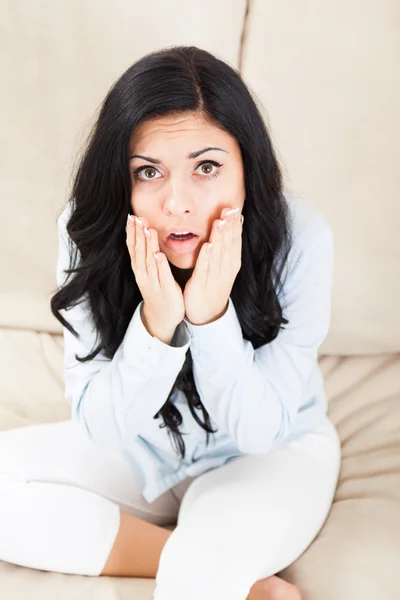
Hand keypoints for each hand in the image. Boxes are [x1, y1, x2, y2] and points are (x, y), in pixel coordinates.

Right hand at [125, 214, 185, 331]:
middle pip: (139, 252)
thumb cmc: (158, 291)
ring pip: (149, 262)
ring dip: (148, 245)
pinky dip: (160, 266)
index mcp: (140, 270)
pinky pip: (163, 277)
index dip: (131, 233)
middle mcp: (144, 275)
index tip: (131, 217)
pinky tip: (158, 255)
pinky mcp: (166, 290)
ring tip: (148, 230)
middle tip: (137, 218)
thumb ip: (147, 255)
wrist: (162, 317)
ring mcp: (154, 283)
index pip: (133, 248)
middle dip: (137, 235)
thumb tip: (145, 235)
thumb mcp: (149, 272)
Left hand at [183, 207, 242, 324]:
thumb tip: (232, 226)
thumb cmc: (214, 285)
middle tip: (229, 210)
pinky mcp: (202, 285)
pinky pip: (205, 269)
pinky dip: (207, 257)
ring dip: (220, 238)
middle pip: (229, 245)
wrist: (208, 313)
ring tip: (220, 222)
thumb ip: (227, 247)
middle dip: (229, 227)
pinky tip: (208, 246)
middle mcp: (226, 269)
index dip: (235, 225)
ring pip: (219, 255)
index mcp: (232, 263)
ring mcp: (215, 278)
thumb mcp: (224, 266)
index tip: (234, 209)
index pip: (235, 241)